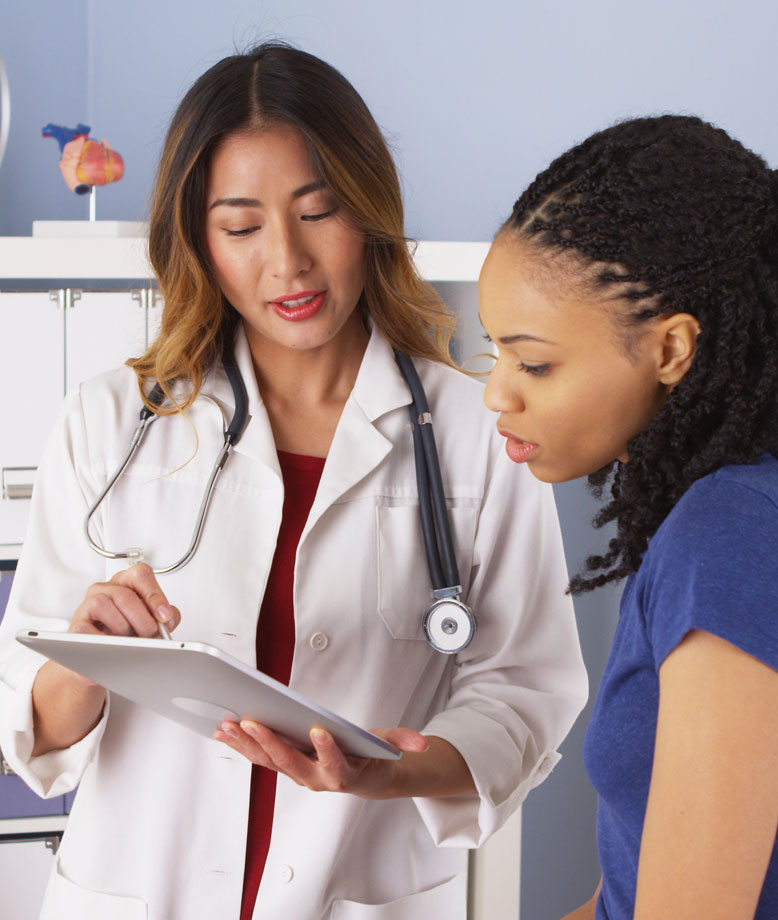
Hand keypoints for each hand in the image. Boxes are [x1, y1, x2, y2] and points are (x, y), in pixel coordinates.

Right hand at [67, 563, 179, 684]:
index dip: (154, 595)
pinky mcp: (76, 624)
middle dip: (142, 619)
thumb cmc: (128, 634)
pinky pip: (86, 627)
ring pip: (103, 604)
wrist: (102, 658)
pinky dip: (103, 638)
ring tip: (130, 641)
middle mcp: (106, 588)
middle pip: (125, 595)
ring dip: (122, 627)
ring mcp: (88, 604)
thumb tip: (167, 621)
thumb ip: (165, 618)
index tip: (164, 616)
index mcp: (126, 582)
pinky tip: (113, 646)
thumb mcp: (150, 621)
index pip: (140, 574)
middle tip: (150, 635)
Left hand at [213, 721, 428, 798]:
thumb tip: (422, 744)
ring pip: (269, 762)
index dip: (327, 749)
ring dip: (247, 744)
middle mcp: (317, 778)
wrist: (364, 779)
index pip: (335, 764)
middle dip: (271, 742)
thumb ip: (404, 742)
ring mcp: (298, 774)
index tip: (319, 730)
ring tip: (229, 724)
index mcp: (344, 772)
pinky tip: (225, 729)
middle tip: (253, 721)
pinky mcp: (285, 766)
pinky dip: (242, 745)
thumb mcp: (392, 745)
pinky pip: (260, 758)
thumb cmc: (373, 756)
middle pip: (292, 763)